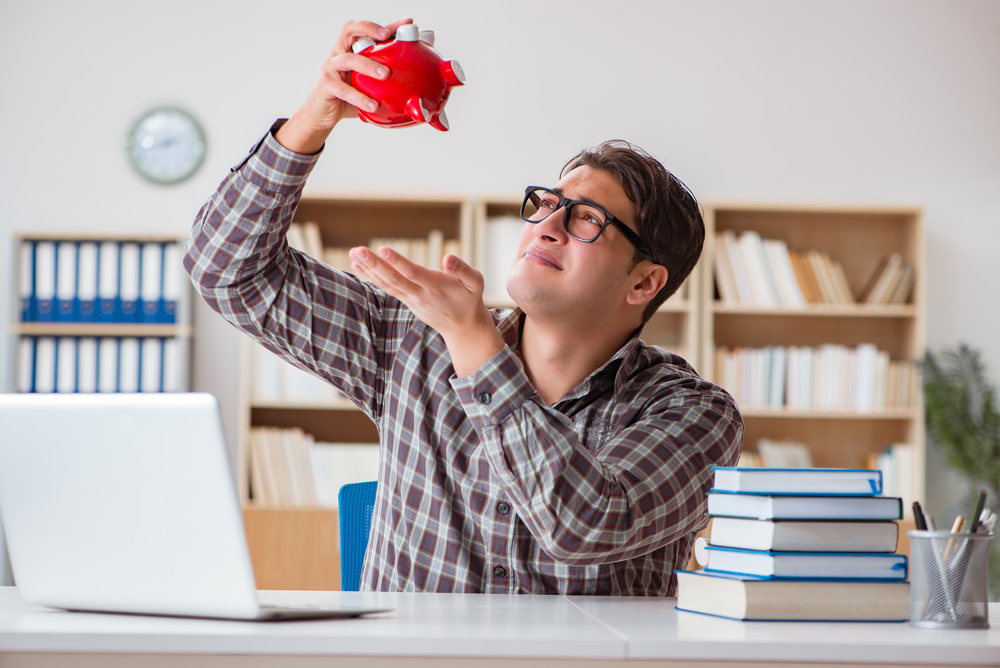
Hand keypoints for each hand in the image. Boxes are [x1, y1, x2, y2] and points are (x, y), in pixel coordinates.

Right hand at [276, 18, 413, 153]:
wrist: (322, 115)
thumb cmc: (347, 98)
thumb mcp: (368, 86)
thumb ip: (385, 82)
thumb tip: (414, 86)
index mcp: (350, 49)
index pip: (366, 30)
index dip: (385, 25)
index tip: (406, 24)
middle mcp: (339, 53)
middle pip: (350, 31)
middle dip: (370, 30)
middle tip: (387, 38)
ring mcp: (330, 67)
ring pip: (349, 59)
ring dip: (368, 65)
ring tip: (385, 75)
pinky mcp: (326, 84)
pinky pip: (344, 89)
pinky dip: (360, 97)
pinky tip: (373, 105)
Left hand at [349, 247, 504, 375]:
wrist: (463, 328)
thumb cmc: (470, 299)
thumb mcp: (476, 283)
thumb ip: (463, 269)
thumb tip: (448, 258)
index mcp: (436, 287)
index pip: (413, 273)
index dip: (397, 262)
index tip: (382, 249)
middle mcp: (420, 294)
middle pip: (394, 279)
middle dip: (375, 265)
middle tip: (358, 250)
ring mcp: (411, 299)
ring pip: (388, 284)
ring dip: (369, 269)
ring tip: (353, 254)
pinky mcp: (407, 301)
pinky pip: (388, 288)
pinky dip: (372, 277)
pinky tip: (359, 266)